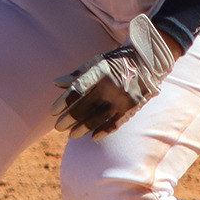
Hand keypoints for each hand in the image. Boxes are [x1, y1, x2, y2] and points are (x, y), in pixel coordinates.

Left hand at [51, 14, 175, 138]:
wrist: (147, 62)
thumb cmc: (115, 63)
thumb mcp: (97, 62)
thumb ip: (77, 74)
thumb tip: (56, 83)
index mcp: (100, 71)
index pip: (77, 89)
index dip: (64, 101)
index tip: (53, 111)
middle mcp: (111, 85)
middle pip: (85, 106)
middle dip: (69, 119)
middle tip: (58, 127)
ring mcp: (122, 97)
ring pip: (98, 118)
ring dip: (83, 128)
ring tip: (72, 135)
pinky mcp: (132, 107)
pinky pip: (115, 123)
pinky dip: (103, 131)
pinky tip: (93, 137)